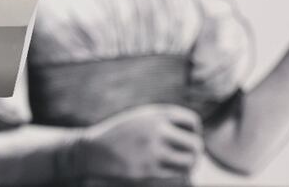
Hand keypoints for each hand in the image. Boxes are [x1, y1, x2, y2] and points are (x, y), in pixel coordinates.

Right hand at [75, 105, 203, 179]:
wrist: (93, 150)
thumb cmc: (120, 134)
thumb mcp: (141, 118)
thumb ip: (164, 121)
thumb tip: (194, 135)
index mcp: (155, 114)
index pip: (192, 122)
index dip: (194, 131)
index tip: (186, 137)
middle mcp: (156, 130)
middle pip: (195, 144)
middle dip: (195, 151)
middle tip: (189, 155)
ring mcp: (152, 151)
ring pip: (189, 162)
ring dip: (189, 165)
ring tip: (183, 165)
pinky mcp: (147, 170)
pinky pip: (175, 175)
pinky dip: (177, 174)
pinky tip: (170, 171)